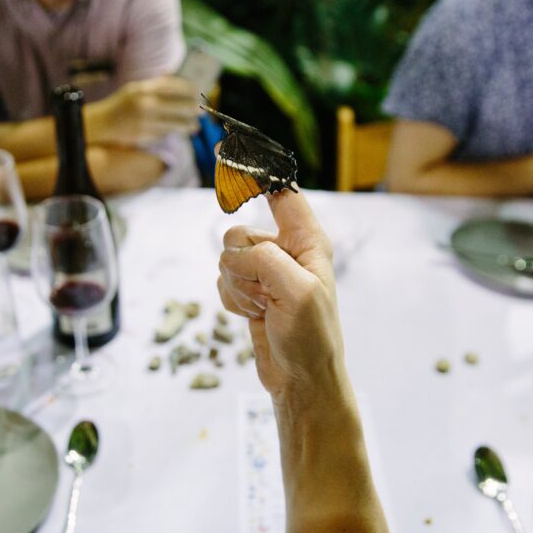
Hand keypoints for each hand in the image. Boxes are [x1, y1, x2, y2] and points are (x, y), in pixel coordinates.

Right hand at [87, 76, 198, 146]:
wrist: (101, 124)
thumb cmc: (122, 105)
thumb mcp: (135, 89)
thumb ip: (156, 85)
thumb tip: (179, 79)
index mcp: (144, 89)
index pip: (174, 87)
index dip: (189, 90)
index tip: (198, 92)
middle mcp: (145, 104)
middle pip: (179, 106)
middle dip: (193, 109)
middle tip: (201, 111)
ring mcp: (145, 122)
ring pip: (175, 124)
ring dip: (188, 125)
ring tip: (195, 126)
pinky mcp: (144, 136)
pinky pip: (164, 134)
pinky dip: (171, 132)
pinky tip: (177, 132)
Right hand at [217, 190, 343, 401]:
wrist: (301, 380)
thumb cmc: (311, 338)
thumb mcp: (299, 294)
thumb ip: (267, 261)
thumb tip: (237, 252)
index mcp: (308, 241)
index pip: (281, 193)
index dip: (257, 172)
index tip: (229, 153)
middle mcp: (286, 250)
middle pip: (239, 232)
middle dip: (243, 265)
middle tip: (267, 291)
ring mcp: (266, 271)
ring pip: (226, 259)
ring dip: (239, 288)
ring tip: (264, 307)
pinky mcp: (249, 290)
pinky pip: (222, 282)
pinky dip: (232, 301)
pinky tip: (255, 316)